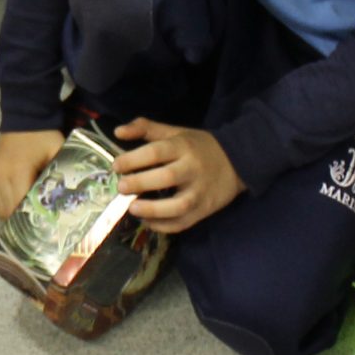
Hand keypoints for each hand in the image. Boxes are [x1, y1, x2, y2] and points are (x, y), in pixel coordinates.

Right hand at [0, 129, 63, 218]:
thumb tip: (64, 198)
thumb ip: (59, 175)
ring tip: (25, 213)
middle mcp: (0, 175)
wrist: (24, 118)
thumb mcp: (57, 153)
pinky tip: (13, 204)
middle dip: (21, 218)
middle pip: (7, 210)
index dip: (31, 216)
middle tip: (36, 219)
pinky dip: (1, 207)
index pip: (19, 205)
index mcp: (18, 171)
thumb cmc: (43, 137)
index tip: (42, 221)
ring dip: (10, 214)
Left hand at [114, 121, 243, 232]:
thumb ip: (146, 128)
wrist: (238, 161)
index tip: (116, 166)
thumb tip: (118, 131)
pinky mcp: (204, 210)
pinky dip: (163, 226)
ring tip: (132, 208)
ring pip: (178, 205)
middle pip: (166, 177)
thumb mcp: (176, 132)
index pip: (156, 152)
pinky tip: (147, 221)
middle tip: (121, 187)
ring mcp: (200, 192)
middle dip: (140, 183)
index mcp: (183, 146)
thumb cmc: (199, 146)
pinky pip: (183, 223)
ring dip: (153, 209)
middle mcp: (192, 169)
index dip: (133, 159)